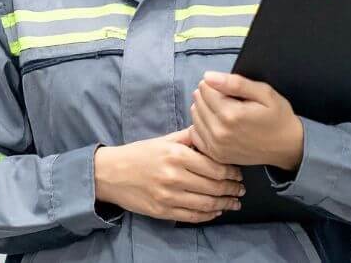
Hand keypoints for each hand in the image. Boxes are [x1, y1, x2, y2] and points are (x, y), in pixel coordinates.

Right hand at [94, 128, 244, 223]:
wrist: (110, 173)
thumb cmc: (139, 154)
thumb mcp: (164, 140)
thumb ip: (190, 137)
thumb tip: (213, 133)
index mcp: (176, 155)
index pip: (215, 167)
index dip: (232, 172)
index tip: (239, 173)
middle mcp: (174, 176)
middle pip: (214, 186)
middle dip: (232, 189)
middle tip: (241, 189)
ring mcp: (168, 196)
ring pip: (206, 204)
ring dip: (225, 204)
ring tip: (234, 202)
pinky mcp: (162, 211)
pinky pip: (192, 216)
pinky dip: (209, 215)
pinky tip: (216, 211)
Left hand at [189, 71, 304, 170]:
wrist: (287, 146)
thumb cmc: (277, 117)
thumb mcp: (264, 93)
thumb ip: (235, 83)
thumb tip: (208, 76)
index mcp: (231, 115)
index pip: (205, 88)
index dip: (216, 84)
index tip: (230, 89)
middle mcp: (219, 132)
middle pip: (198, 101)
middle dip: (210, 95)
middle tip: (229, 100)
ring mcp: (216, 146)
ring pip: (195, 116)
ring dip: (205, 109)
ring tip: (224, 110)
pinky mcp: (215, 154)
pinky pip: (195, 133)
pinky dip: (202, 125)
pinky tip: (217, 123)